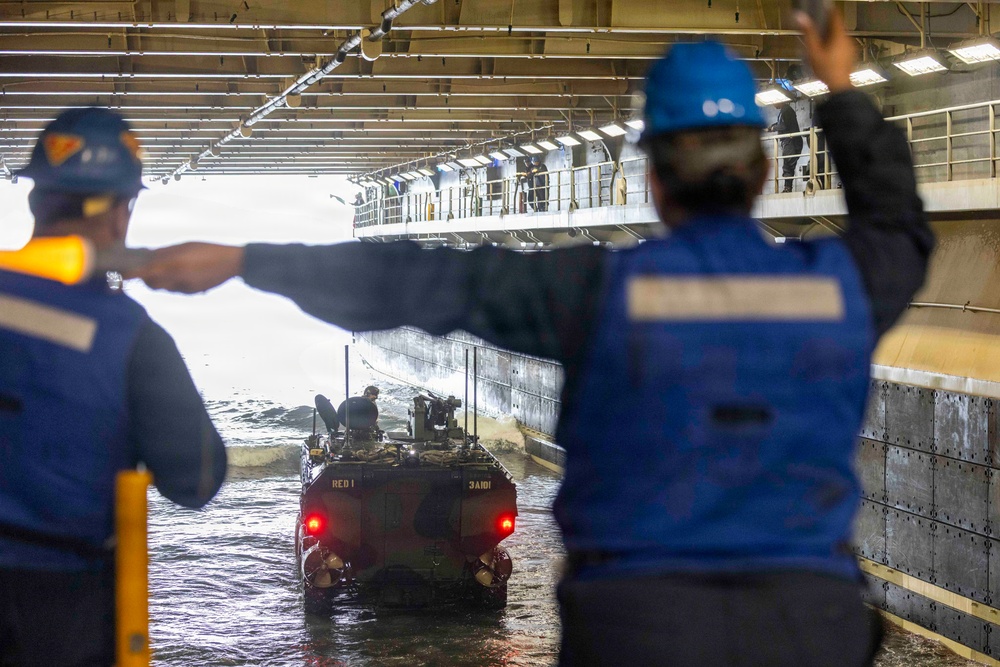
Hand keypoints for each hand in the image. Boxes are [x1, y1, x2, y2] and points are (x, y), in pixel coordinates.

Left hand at [124, 242, 244, 293]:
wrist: (234, 263)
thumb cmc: (208, 249)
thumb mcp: (185, 246)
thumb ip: (166, 253)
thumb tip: (148, 257)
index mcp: (173, 264)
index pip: (143, 274)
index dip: (128, 278)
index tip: (115, 282)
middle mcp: (177, 279)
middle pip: (152, 284)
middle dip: (146, 279)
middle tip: (145, 271)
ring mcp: (186, 288)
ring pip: (165, 287)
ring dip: (162, 280)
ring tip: (172, 269)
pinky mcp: (194, 293)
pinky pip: (178, 290)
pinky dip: (176, 283)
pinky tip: (187, 274)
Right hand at [797, 9, 855, 92]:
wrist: (839, 85)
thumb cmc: (825, 69)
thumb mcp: (813, 51)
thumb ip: (808, 33)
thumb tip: (800, 16)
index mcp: (839, 35)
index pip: (835, 16)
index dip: (829, 10)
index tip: (822, 7)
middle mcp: (847, 38)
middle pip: (837, 27)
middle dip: (827, 25)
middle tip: (817, 25)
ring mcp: (851, 47)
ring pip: (840, 36)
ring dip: (831, 35)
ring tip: (820, 40)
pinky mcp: (851, 55)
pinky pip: (842, 45)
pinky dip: (835, 44)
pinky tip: (828, 52)